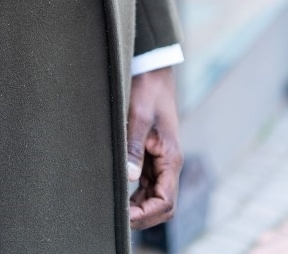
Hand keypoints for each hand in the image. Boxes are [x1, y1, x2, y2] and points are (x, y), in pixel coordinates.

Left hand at [126, 67, 182, 230]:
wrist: (153, 70)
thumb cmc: (147, 90)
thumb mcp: (138, 117)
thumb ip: (133, 148)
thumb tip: (129, 177)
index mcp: (171, 158)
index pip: (165, 202)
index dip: (146, 214)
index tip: (125, 216)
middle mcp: (169, 163)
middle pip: (162, 204)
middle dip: (142, 215)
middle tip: (117, 217)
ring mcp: (161, 159)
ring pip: (155, 194)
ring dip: (139, 205)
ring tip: (116, 208)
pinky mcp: (153, 153)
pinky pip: (148, 182)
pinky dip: (137, 192)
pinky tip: (120, 192)